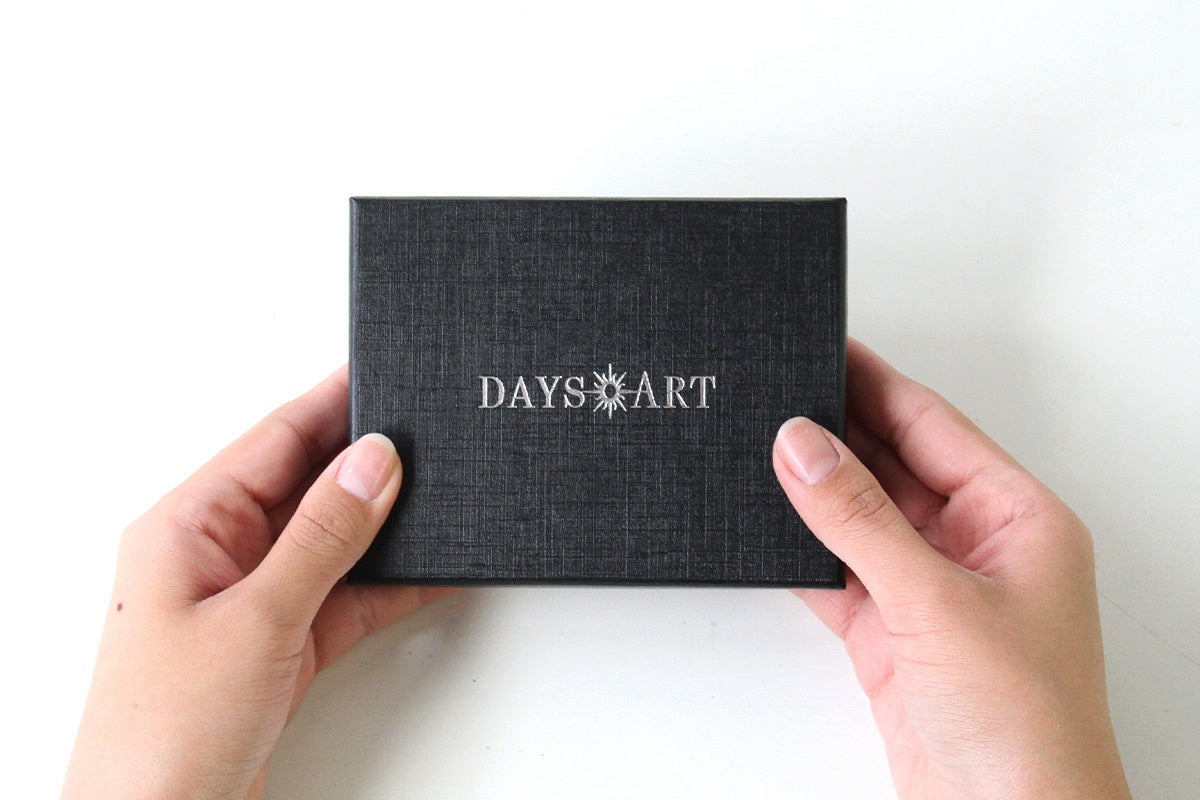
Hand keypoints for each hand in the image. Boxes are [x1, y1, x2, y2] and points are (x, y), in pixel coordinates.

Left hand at [62, 367, 449, 799]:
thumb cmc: (161, 735)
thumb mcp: (255, 619)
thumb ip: (322, 536)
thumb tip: (373, 462)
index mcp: (187, 526)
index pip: (274, 440)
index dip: (332, 405)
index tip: (385, 376)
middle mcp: (219, 555)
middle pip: (308, 487)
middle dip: (369, 466)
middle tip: (433, 439)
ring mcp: (253, 602)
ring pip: (334, 542)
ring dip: (386, 529)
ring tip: (443, 501)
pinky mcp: (282, 646)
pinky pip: (348, 597)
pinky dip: (391, 586)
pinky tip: (433, 572)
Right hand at [773, 340, 1130, 799]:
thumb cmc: (1027, 727)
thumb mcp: (935, 602)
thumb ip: (860, 519)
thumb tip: (804, 446)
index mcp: (1017, 518)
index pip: (933, 425)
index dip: (875, 383)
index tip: (824, 348)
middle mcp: (976, 546)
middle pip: (893, 465)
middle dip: (837, 431)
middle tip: (776, 392)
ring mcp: (932, 591)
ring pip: (860, 517)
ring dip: (814, 490)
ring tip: (760, 449)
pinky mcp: (894, 634)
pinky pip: (839, 571)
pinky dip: (803, 551)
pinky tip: (769, 527)